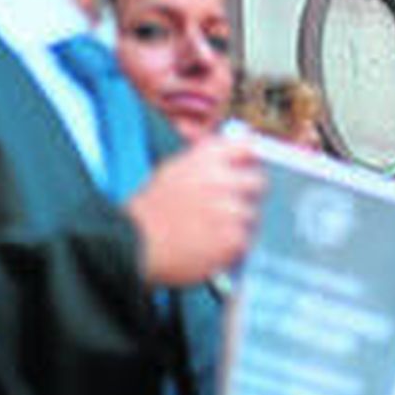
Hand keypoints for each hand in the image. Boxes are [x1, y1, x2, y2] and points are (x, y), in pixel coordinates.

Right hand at [126, 135, 262, 286]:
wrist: (136, 243)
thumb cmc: (152, 208)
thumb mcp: (175, 169)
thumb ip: (207, 161)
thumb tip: (236, 158)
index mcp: (208, 158)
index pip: (248, 147)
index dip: (249, 160)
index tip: (246, 169)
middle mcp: (223, 179)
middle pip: (258, 182)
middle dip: (247, 194)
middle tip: (230, 207)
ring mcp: (231, 210)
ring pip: (252, 215)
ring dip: (238, 224)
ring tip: (211, 232)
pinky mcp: (234, 240)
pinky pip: (245, 241)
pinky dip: (232, 247)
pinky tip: (210, 247)